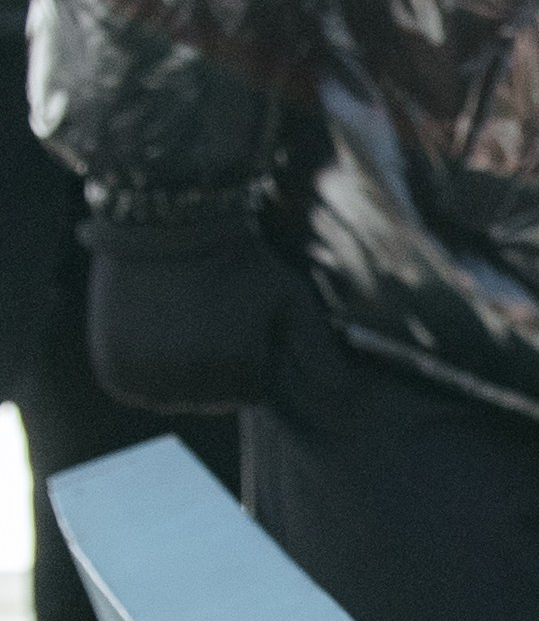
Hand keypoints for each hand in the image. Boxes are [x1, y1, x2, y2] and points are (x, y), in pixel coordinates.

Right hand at [84, 210, 305, 411]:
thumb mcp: (288, 296)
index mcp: (238, 374)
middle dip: (213, 367)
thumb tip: (344, 392)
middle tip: (204, 318)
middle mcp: (192, 385)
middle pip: (211, 399)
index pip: (249, 391)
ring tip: (177, 322)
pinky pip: (132, 389)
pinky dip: (140, 369)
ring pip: (171, 397)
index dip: (247, 356)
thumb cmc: (235, 258)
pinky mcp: (112, 370)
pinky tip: (150, 329)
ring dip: (176, 371)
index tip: (236, 320)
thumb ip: (316, 347)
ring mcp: (148, 380)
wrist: (166, 221)